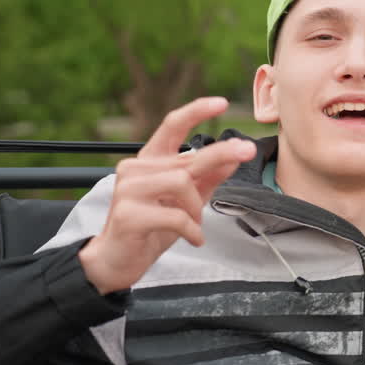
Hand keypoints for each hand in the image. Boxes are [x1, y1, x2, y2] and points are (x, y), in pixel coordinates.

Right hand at [79, 97, 255, 293]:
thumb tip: (233, 157)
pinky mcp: (128, 214)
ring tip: (195, 224)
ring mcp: (128, 190)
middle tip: (247, 152)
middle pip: (187, 158)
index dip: (196, 111)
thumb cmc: (150, 229)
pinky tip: (194, 239)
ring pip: (181, 184)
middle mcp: (135, 170)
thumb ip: (207, 178)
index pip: (171, 126)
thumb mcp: (186, 201)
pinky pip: (175, 216)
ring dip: (197, 208)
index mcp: (149, 161)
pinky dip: (191, 229)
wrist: (116, 261)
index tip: (222, 103)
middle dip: (221, 155)